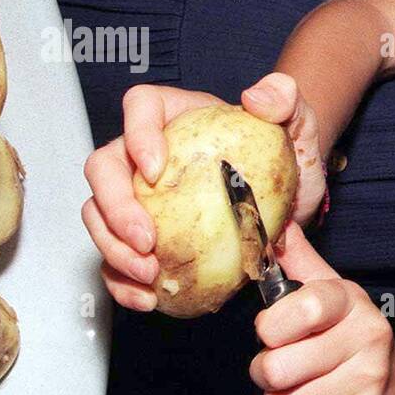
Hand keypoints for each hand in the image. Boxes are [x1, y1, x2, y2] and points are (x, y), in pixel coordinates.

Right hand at [81, 73, 327, 311]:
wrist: (293, 198)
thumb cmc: (284, 153)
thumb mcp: (296, 120)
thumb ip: (284, 98)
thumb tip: (257, 97)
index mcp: (176, 116)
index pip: (140, 107)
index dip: (137, 135)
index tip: (156, 170)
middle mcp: (147, 154)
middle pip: (104, 168)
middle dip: (114, 207)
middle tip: (146, 241)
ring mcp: (141, 198)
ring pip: (99, 216)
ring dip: (113, 249)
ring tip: (149, 274)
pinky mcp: (146, 238)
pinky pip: (118, 258)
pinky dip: (123, 281)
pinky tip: (147, 297)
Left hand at [248, 223, 394, 394]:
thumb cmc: (354, 342)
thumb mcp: (334, 298)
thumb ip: (300, 263)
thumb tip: (276, 223)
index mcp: (352, 302)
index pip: (302, 308)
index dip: (271, 326)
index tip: (272, 332)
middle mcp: (367, 337)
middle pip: (276, 368)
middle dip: (266, 373)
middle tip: (283, 368)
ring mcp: (367, 381)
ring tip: (304, 390)